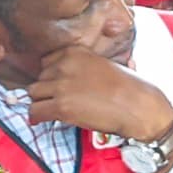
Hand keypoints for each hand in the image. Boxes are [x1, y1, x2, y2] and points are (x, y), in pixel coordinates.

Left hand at [20, 42, 172, 148]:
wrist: (138, 106)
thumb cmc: (129, 87)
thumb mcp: (104, 64)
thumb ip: (84, 66)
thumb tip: (73, 80)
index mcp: (75, 52)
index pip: (46, 62)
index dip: (51, 76)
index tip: (56, 85)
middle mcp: (64, 65)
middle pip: (39, 78)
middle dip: (46, 90)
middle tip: (57, 100)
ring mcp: (61, 86)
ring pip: (34, 93)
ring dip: (41, 102)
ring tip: (51, 110)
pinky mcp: (61, 106)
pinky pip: (35, 111)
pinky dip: (36, 117)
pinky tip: (41, 120)